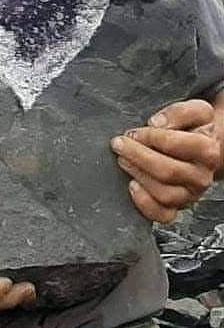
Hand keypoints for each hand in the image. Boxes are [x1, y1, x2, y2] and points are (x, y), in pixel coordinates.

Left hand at [112, 100, 221, 224]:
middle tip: (120, 143)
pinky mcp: (176, 207)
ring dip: (137, 174)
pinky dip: (144, 204)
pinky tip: (132, 185)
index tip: (136, 131)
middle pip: (168, 171)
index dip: (153, 137)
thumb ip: (178, 113)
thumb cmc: (192, 130)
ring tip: (123, 159)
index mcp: (207, 151)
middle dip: (137, 155)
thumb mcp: (194, 112)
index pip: (180, 146)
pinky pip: (162, 215)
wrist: (199, 149)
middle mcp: (201, 176)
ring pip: (163, 193)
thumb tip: (157, 123)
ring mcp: (189, 194)